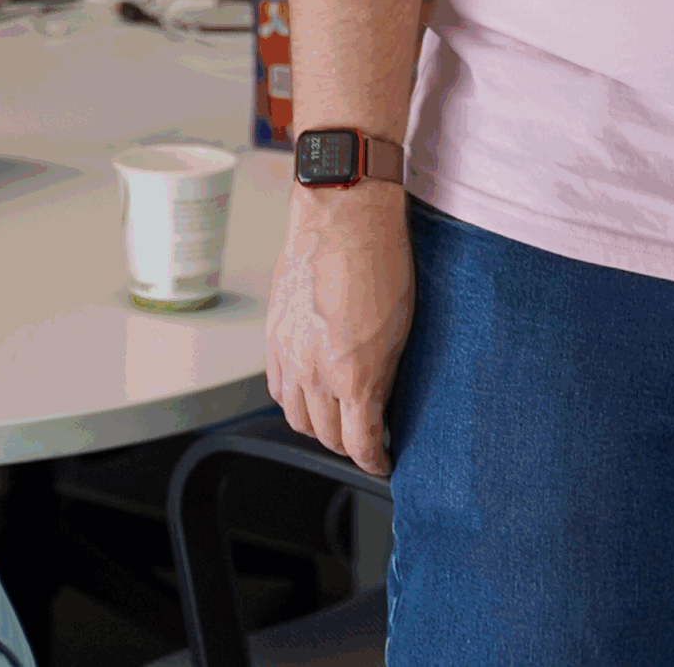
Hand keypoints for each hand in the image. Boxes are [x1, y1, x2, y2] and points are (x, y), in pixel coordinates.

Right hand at [264, 183, 412, 477]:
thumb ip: (385, 375)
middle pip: (326, 435)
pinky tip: (309, 389)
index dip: (374, 460)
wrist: (344, 212)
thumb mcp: (400, 328)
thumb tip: (379, 402)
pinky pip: (276, 385)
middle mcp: (314, 369)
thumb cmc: (381, 258)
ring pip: (296, 416)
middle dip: (349, 444)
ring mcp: (288, 351)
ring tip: (338, 418)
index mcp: (353, 373)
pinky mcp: (273, 332)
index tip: (384, 461)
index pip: (360, 443)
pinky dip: (293, 397)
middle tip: (366, 437)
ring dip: (318, 425)